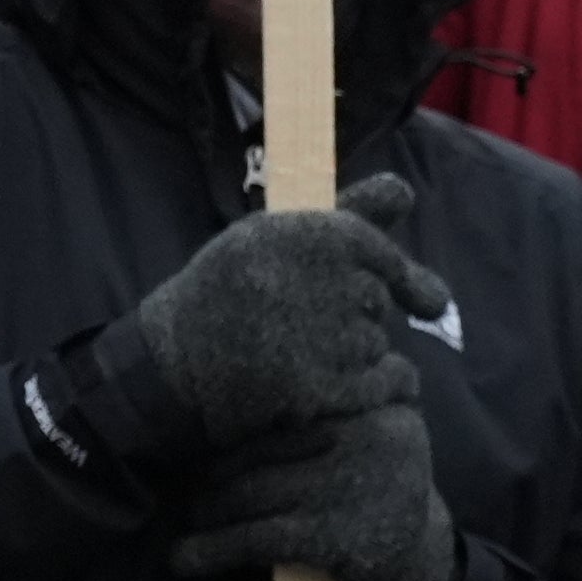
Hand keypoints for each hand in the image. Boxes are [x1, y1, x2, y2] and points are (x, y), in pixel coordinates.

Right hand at [108, 178, 446, 460]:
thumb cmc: (228, 291)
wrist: (171, 362)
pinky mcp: (323, 389)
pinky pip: (390, 380)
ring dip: (352, 351)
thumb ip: (348, 213)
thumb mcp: (274, 237)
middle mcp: (315, 281)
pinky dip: (373, 384)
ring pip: (378, 341)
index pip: (378, 253)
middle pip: (376, 300)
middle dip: (348, 312)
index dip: (370, 274)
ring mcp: (320, 339)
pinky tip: (326, 381)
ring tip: (294, 350)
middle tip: (291, 320)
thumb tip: (410, 191)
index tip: (342, 289)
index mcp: (304, 235)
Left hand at [165, 395, 457, 580]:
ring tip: (187, 518)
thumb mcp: (357, 445)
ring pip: (249, 492)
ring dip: (206, 510)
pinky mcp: (335, 537)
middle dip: (214, 473)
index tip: (194, 437)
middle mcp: (370, 438)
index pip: (282, 410)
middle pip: (261, 450)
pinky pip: (253, 537)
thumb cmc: (371, 500)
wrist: (419, 574)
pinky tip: (183, 559)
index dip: (233, 431)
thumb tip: (210, 404)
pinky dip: (210, 549)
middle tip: (186, 486)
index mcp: (375, 407)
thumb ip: (310, 420)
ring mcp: (353, 487)